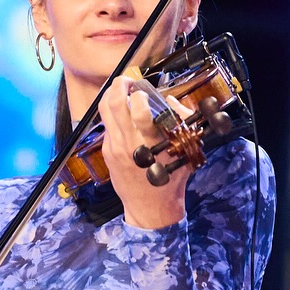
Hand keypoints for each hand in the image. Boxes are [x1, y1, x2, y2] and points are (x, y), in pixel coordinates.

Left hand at [98, 76, 193, 228]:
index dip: (139, 94)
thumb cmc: (172, 180)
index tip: (144, 90)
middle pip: (114, 104)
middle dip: (119, 85)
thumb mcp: (185, 153)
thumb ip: (181, 124)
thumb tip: (169, 100)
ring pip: (104, 111)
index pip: (138, 111)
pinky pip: (107, 125)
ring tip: (121, 89)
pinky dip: (113, 114)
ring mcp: (114, 148)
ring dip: (111, 94)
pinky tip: (122, 114)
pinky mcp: (106, 152)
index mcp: (150, 144)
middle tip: (127, 80)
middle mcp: (128, 144)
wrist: (150, 208)